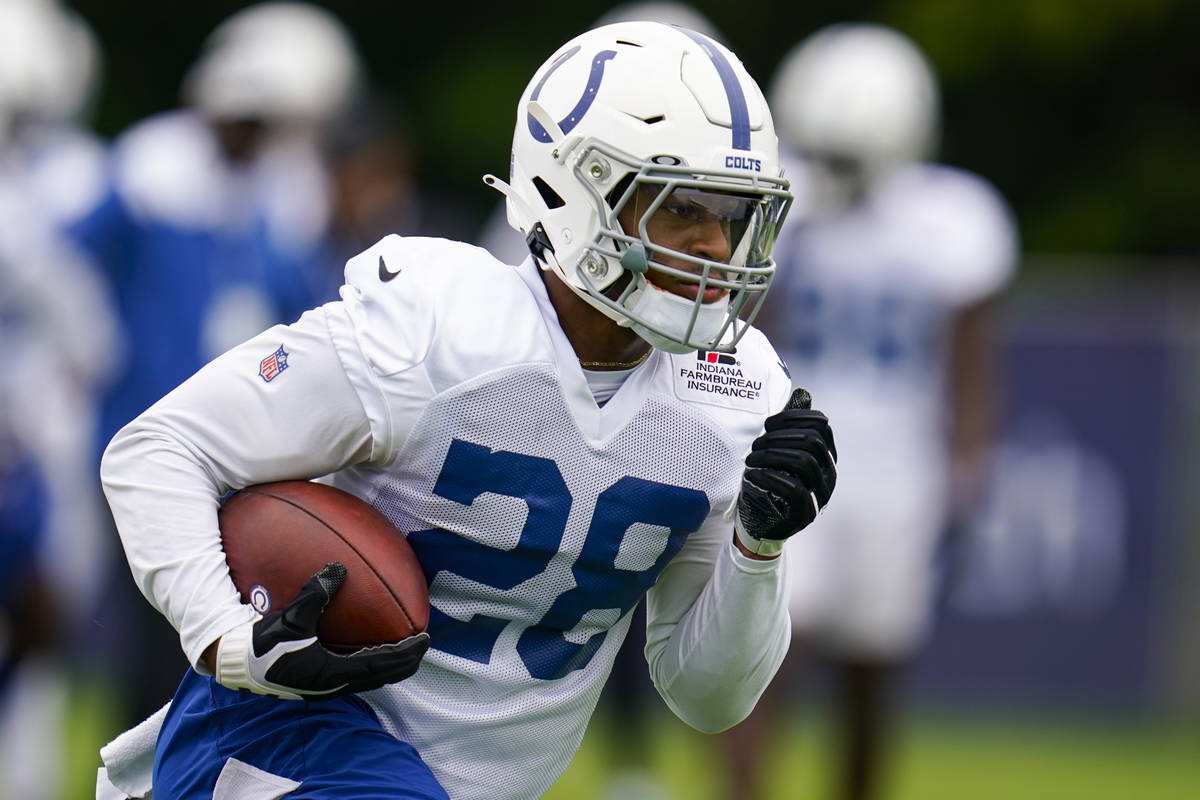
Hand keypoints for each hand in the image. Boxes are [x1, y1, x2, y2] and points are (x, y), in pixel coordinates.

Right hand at [214, 562, 428, 699]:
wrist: (235, 664)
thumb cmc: (261, 644)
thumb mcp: (291, 617)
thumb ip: (316, 592)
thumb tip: (338, 567)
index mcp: (333, 673)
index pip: (383, 665)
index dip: (407, 653)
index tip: (425, 639)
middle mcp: (334, 685)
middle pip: (383, 676)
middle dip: (405, 661)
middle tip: (422, 643)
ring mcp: (325, 686)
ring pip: (369, 678)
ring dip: (389, 664)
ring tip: (403, 647)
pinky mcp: (316, 682)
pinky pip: (353, 673)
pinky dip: (370, 662)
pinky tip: (368, 647)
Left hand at [735, 388, 836, 557]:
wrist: (759, 522)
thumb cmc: (768, 481)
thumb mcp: (777, 450)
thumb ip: (790, 425)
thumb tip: (802, 393)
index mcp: (826, 455)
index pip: (821, 424)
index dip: (793, 418)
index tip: (767, 425)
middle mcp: (829, 473)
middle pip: (812, 441)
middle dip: (778, 438)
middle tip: (754, 445)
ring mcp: (821, 495)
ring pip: (804, 462)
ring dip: (771, 456)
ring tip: (751, 460)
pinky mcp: (806, 513)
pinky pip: (794, 489)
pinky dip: (770, 477)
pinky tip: (752, 475)